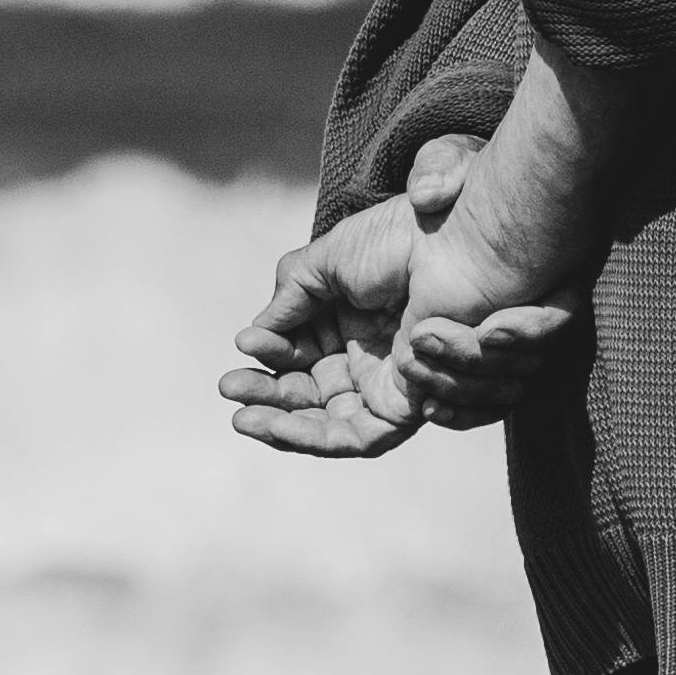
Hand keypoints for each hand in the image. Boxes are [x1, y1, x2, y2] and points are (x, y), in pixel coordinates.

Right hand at [219, 135, 580, 457]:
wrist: (447, 238)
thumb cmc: (395, 239)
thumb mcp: (325, 262)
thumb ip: (290, 299)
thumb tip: (252, 336)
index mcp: (350, 323)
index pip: (298, 358)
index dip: (268, 358)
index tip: (244, 348)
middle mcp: (368, 358)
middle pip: (306, 395)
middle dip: (264, 397)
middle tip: (228, 389)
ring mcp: (387, 382)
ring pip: (325, 422)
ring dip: (280, 424)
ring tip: (242, 418)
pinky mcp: (406, 404)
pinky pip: (357, 436)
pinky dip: (314, 436)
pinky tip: (278, 425)